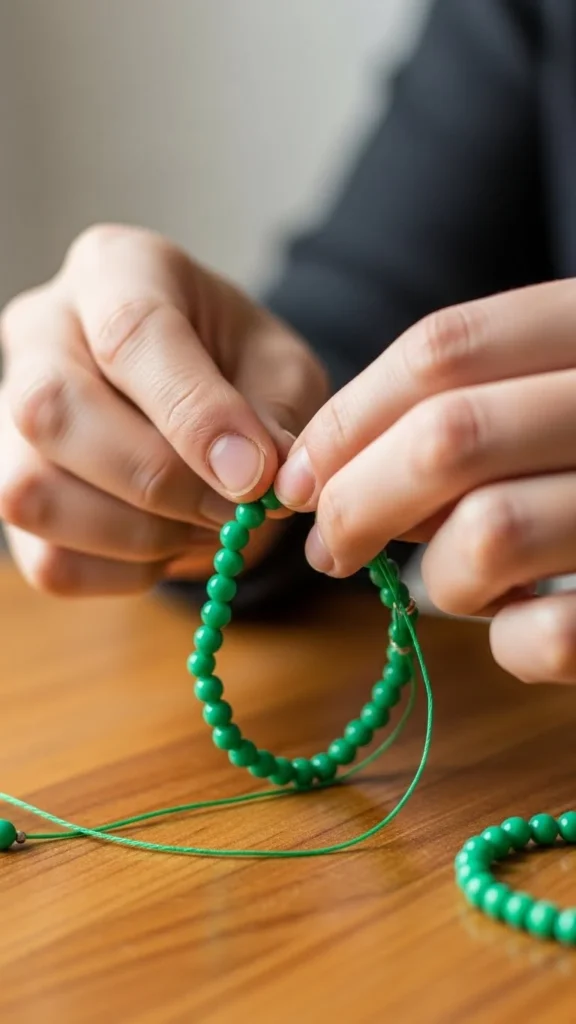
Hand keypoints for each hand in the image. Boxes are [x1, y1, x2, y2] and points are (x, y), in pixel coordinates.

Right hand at [0, 224, 326, 595]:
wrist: (203, 405)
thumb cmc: (241, 371)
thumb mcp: (281, 371)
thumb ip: (277, 416)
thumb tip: (263, 482)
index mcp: (116, 270)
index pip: (130, 332)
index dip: (194, 415)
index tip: (254, 476)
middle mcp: (41, 332)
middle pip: (52, 410)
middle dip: (158, 480)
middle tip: (235, 511)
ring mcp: (7, 415)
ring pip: (33, 492)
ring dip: (140, 535)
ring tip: (205, 525)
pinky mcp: (8, 492)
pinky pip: (48, 559)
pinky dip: (124, 572)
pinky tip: (170, 545)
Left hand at [276, 281, 575, 683]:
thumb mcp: (553, 398)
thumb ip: (465, 412)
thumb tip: (330, 475)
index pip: (442, 349)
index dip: (347, 418)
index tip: (296, 478)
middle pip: (448, 438)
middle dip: (355, 501)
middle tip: (330, 546)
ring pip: (489, 537)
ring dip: (440, 577)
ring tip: (453, 582)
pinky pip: (545, 638)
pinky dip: (508, 643)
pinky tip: (519, 628)